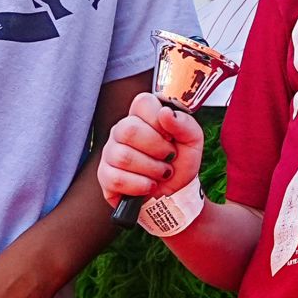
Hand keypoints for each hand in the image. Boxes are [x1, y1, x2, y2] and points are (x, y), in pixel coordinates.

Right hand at [96, 92, 202, 208]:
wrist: (176, 194)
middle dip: (157, 148)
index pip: (142, 103)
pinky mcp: (105, 175)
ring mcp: (110, 152)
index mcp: (142, 116)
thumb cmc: (181, 162)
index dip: (159, 120)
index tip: (171, 136)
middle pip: (129, 130)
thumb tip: (165, 112)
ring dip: (152, 170)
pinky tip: (149, 186)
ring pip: (123, 157)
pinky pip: (116, 179)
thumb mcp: (192, 140)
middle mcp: (122, 130)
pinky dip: (140, 185)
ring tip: (162, 173)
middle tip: (169, 158)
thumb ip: (184, 123)